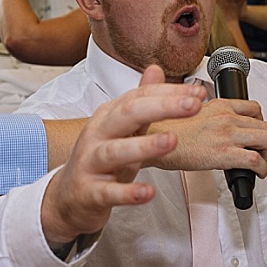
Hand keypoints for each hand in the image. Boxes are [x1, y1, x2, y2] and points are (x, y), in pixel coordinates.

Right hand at [40, 65, 204, 245]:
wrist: (68, 197)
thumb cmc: (100, 161)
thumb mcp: (121, 129)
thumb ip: (140, 102)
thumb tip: (155, 69)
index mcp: (108, 116)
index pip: (139, 97)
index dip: (170, 93)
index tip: (198, 93)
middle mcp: (97, 135)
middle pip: (127, 114)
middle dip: (161, 107)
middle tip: (191, 106)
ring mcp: (91, 163)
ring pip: (114, 151)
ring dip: (144, 146)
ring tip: (170, 141)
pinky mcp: (90, 193)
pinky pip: (109, 192)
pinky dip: (128, 192)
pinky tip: (147, 192)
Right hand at [148, 97, 266, 174]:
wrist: (154, 139)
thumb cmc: (167, 130)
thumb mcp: (190, 110)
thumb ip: (206, 112)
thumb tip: (211, 119)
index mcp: (219, 105)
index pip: (255, 108)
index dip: (260, 122)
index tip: (255, 132)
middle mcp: (227, 117)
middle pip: (265, 126)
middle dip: (265, 141)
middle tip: (258, 151)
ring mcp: (227, 134)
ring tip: (259, 161)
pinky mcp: (226, 154)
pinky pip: (257, 161)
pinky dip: (263, 169)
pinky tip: (257, 173)